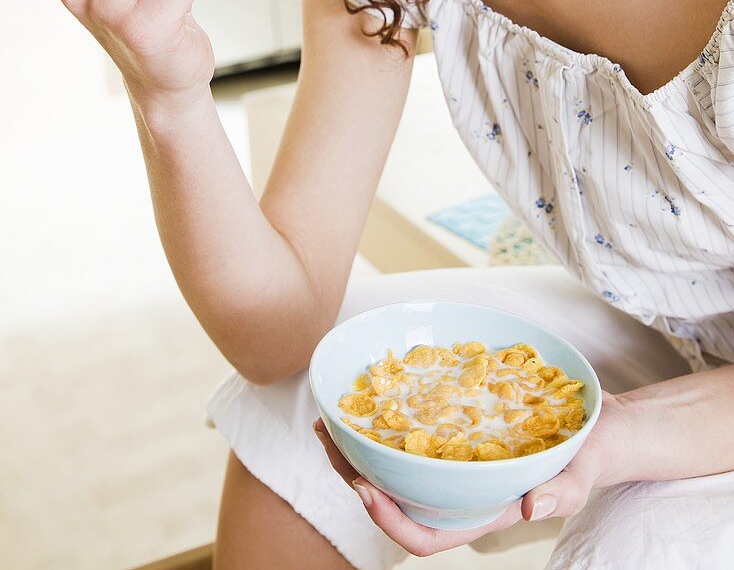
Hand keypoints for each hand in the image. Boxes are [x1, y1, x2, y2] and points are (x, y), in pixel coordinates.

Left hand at [313, 390, 629, 556]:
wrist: (598, 429)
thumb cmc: (590, 457)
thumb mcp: (580, 476)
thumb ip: (560, 493)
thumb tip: (530, 508)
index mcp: (481, 513)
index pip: (425, 537)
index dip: (390, 521)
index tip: (366, 489)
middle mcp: (459, 493)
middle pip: (396, 500)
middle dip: (356, 476)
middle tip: (327, 436)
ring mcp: (455, 466)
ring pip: (396, 470)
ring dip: (361, 450)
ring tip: (333, 418)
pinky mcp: (456, 436)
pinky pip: (414, 438)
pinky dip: (388, 423)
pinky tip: (372, 397)